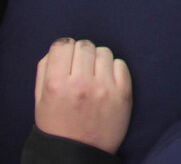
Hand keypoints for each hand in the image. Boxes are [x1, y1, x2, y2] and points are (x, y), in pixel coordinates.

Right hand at [35, 39, 132, 153]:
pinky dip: (114, 69)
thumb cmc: (58, 125)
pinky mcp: (123, 93)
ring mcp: (104, 88)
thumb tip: (60, 48)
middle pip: (85, 45)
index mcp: (56, 85)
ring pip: (104, 52)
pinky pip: (121, 64)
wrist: (79, 153)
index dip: (64, 48)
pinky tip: (106, 82)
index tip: (67, 56)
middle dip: (81, 53)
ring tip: (93, 76)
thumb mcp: (40, 100)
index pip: (62, 45)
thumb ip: (45, 71)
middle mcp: (80, 84)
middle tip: (80, 67)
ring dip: (98, 60)